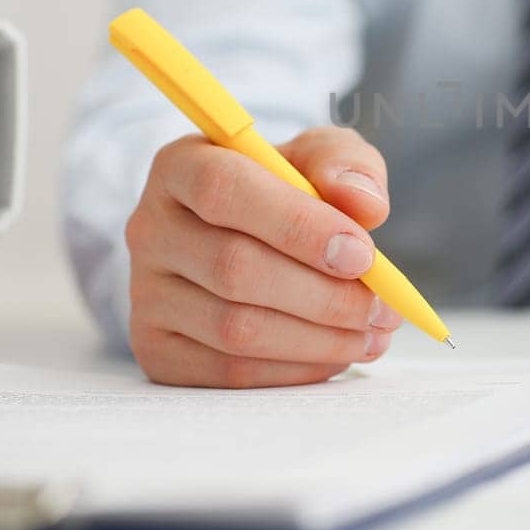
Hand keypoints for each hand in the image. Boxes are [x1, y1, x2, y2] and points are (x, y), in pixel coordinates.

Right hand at [126, 127, 400, 387]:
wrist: (248, 235)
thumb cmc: (286, 190)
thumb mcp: (319, 157)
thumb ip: (345, 164)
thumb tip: (365, 206)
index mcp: (181, 166)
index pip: (225, 189)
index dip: (297, 225)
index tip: (361, 254)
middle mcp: (150, 228)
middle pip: (234, 268)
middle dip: (324, 295)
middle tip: (383, 308)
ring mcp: (146, 294)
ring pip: (235, 329)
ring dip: (318, 339)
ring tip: (372, 334)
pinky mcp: (156, 348)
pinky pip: (229, 372)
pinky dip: (295, 369)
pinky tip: (336, 354)